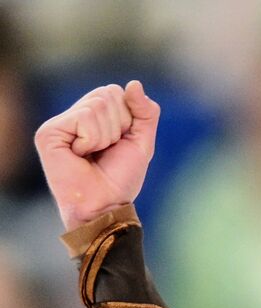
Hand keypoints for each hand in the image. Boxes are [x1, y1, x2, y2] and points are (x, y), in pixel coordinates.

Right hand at [33, 80, 159, 230]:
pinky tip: (81, 155)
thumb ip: (145, 112)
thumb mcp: (142, 141)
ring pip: (98, 106)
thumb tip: (134, 83)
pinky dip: (93, 140)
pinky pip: (85, 119)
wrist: (106, 204)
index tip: (119, 143)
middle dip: (119, 125)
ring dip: (106, 136)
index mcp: (92, 115)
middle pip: (108, 93)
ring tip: (94, 155)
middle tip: (106, 150)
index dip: (128, 118)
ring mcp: (59, 123)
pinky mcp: (49, 132)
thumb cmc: (120, 178)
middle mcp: (73, 115)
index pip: (116, 92)